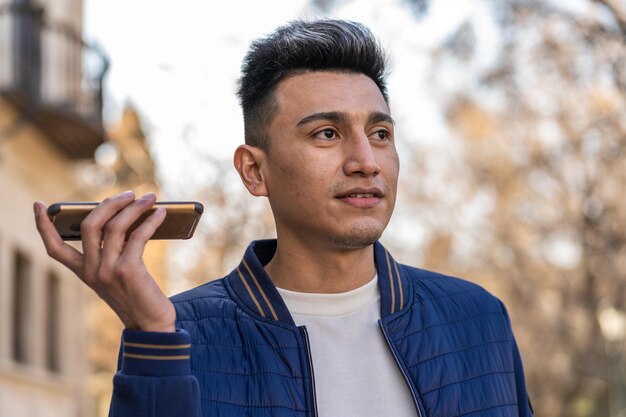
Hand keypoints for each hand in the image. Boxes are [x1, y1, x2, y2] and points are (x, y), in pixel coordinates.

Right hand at [34, 191, 175, 332]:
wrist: (151, 325)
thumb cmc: (138, 296)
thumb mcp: (117, 274)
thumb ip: (114, 251)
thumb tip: (129, 215)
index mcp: (83, 273)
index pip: (55, 249)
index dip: (43, 227)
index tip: (38, 205)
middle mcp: (91, 272)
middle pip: (89, 225)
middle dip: (110, 203)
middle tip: (130, 193)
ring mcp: (107, 271)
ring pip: (115, 226)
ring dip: (134, 207)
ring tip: (149, 197)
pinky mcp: (128, 271)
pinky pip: (138, 236)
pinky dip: (151, 221)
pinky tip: (161, 213)